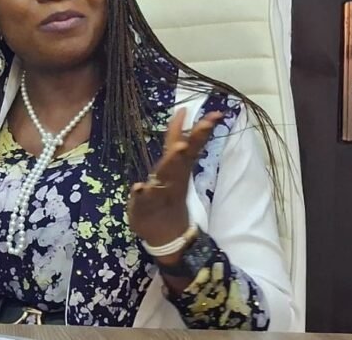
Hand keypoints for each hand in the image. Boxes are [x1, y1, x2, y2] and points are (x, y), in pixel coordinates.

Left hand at [128, 109, 221, 250]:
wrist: (164, 237)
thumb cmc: (164, 198)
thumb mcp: (169, 171)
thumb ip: (174, 146)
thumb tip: (181, 114)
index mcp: (177, 170)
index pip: (186, 145)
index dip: (197, 130)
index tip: (213, 115)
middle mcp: (171, 179)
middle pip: (181, 159)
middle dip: (189, 144)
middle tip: (200, 126)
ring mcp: (158, 192)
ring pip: (165, 176)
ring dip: (171, 163)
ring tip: (179, 148)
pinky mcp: (143, 206)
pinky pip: (142, 198)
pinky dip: (141, 193)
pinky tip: (138, 187)